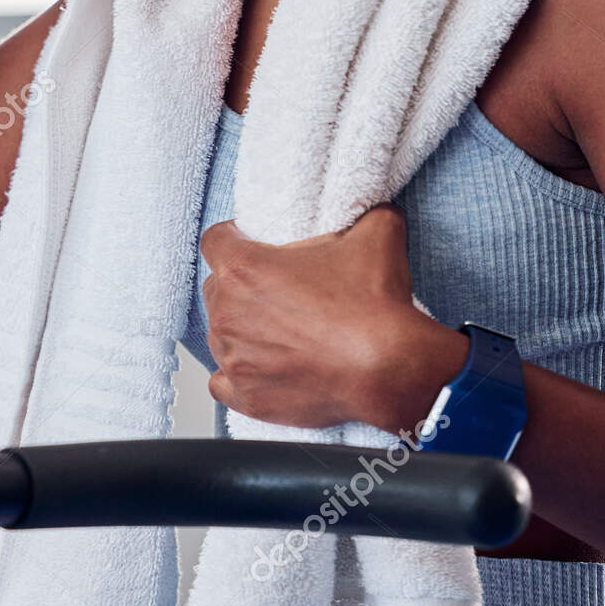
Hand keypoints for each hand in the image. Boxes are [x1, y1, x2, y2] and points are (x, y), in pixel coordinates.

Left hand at [200, 203, 466, 433]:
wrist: (390, 369)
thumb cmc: (374, 306)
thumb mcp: (376, 232)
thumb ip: (363, 212)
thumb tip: (371, 208)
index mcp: (244, 268)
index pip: (214, 240)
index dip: (234, 238)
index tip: (252, 245)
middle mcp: (228, 312)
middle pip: (217, 288)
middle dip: (241, 287)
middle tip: (280, 291)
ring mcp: (233, 358)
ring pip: (221, 334)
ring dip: (244, 330)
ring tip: (284, 332)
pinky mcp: (246, 396)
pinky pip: (222, 382)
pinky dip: (240, 375)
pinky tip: (267, 367)